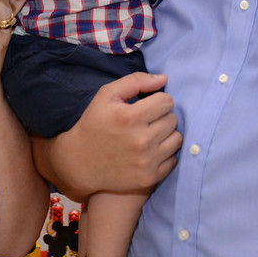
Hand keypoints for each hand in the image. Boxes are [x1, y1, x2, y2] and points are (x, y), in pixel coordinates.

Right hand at [35, 72, 180, 199]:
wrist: (80, 162)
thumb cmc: (94, 124)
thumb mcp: (106, 95)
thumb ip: (136, 81)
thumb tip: (164, 79)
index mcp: (130, 117)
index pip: (167, 101)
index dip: (157, 100)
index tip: (147, 106)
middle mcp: (141, 140)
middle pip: (173, 119)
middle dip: (161, 117)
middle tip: (146, 121)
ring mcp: (146, 161)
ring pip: (177, 138)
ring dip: (166, 135)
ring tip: (149, 135)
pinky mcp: (149, 177)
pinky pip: (174, 159)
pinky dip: (165, 154)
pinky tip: (150, 151)